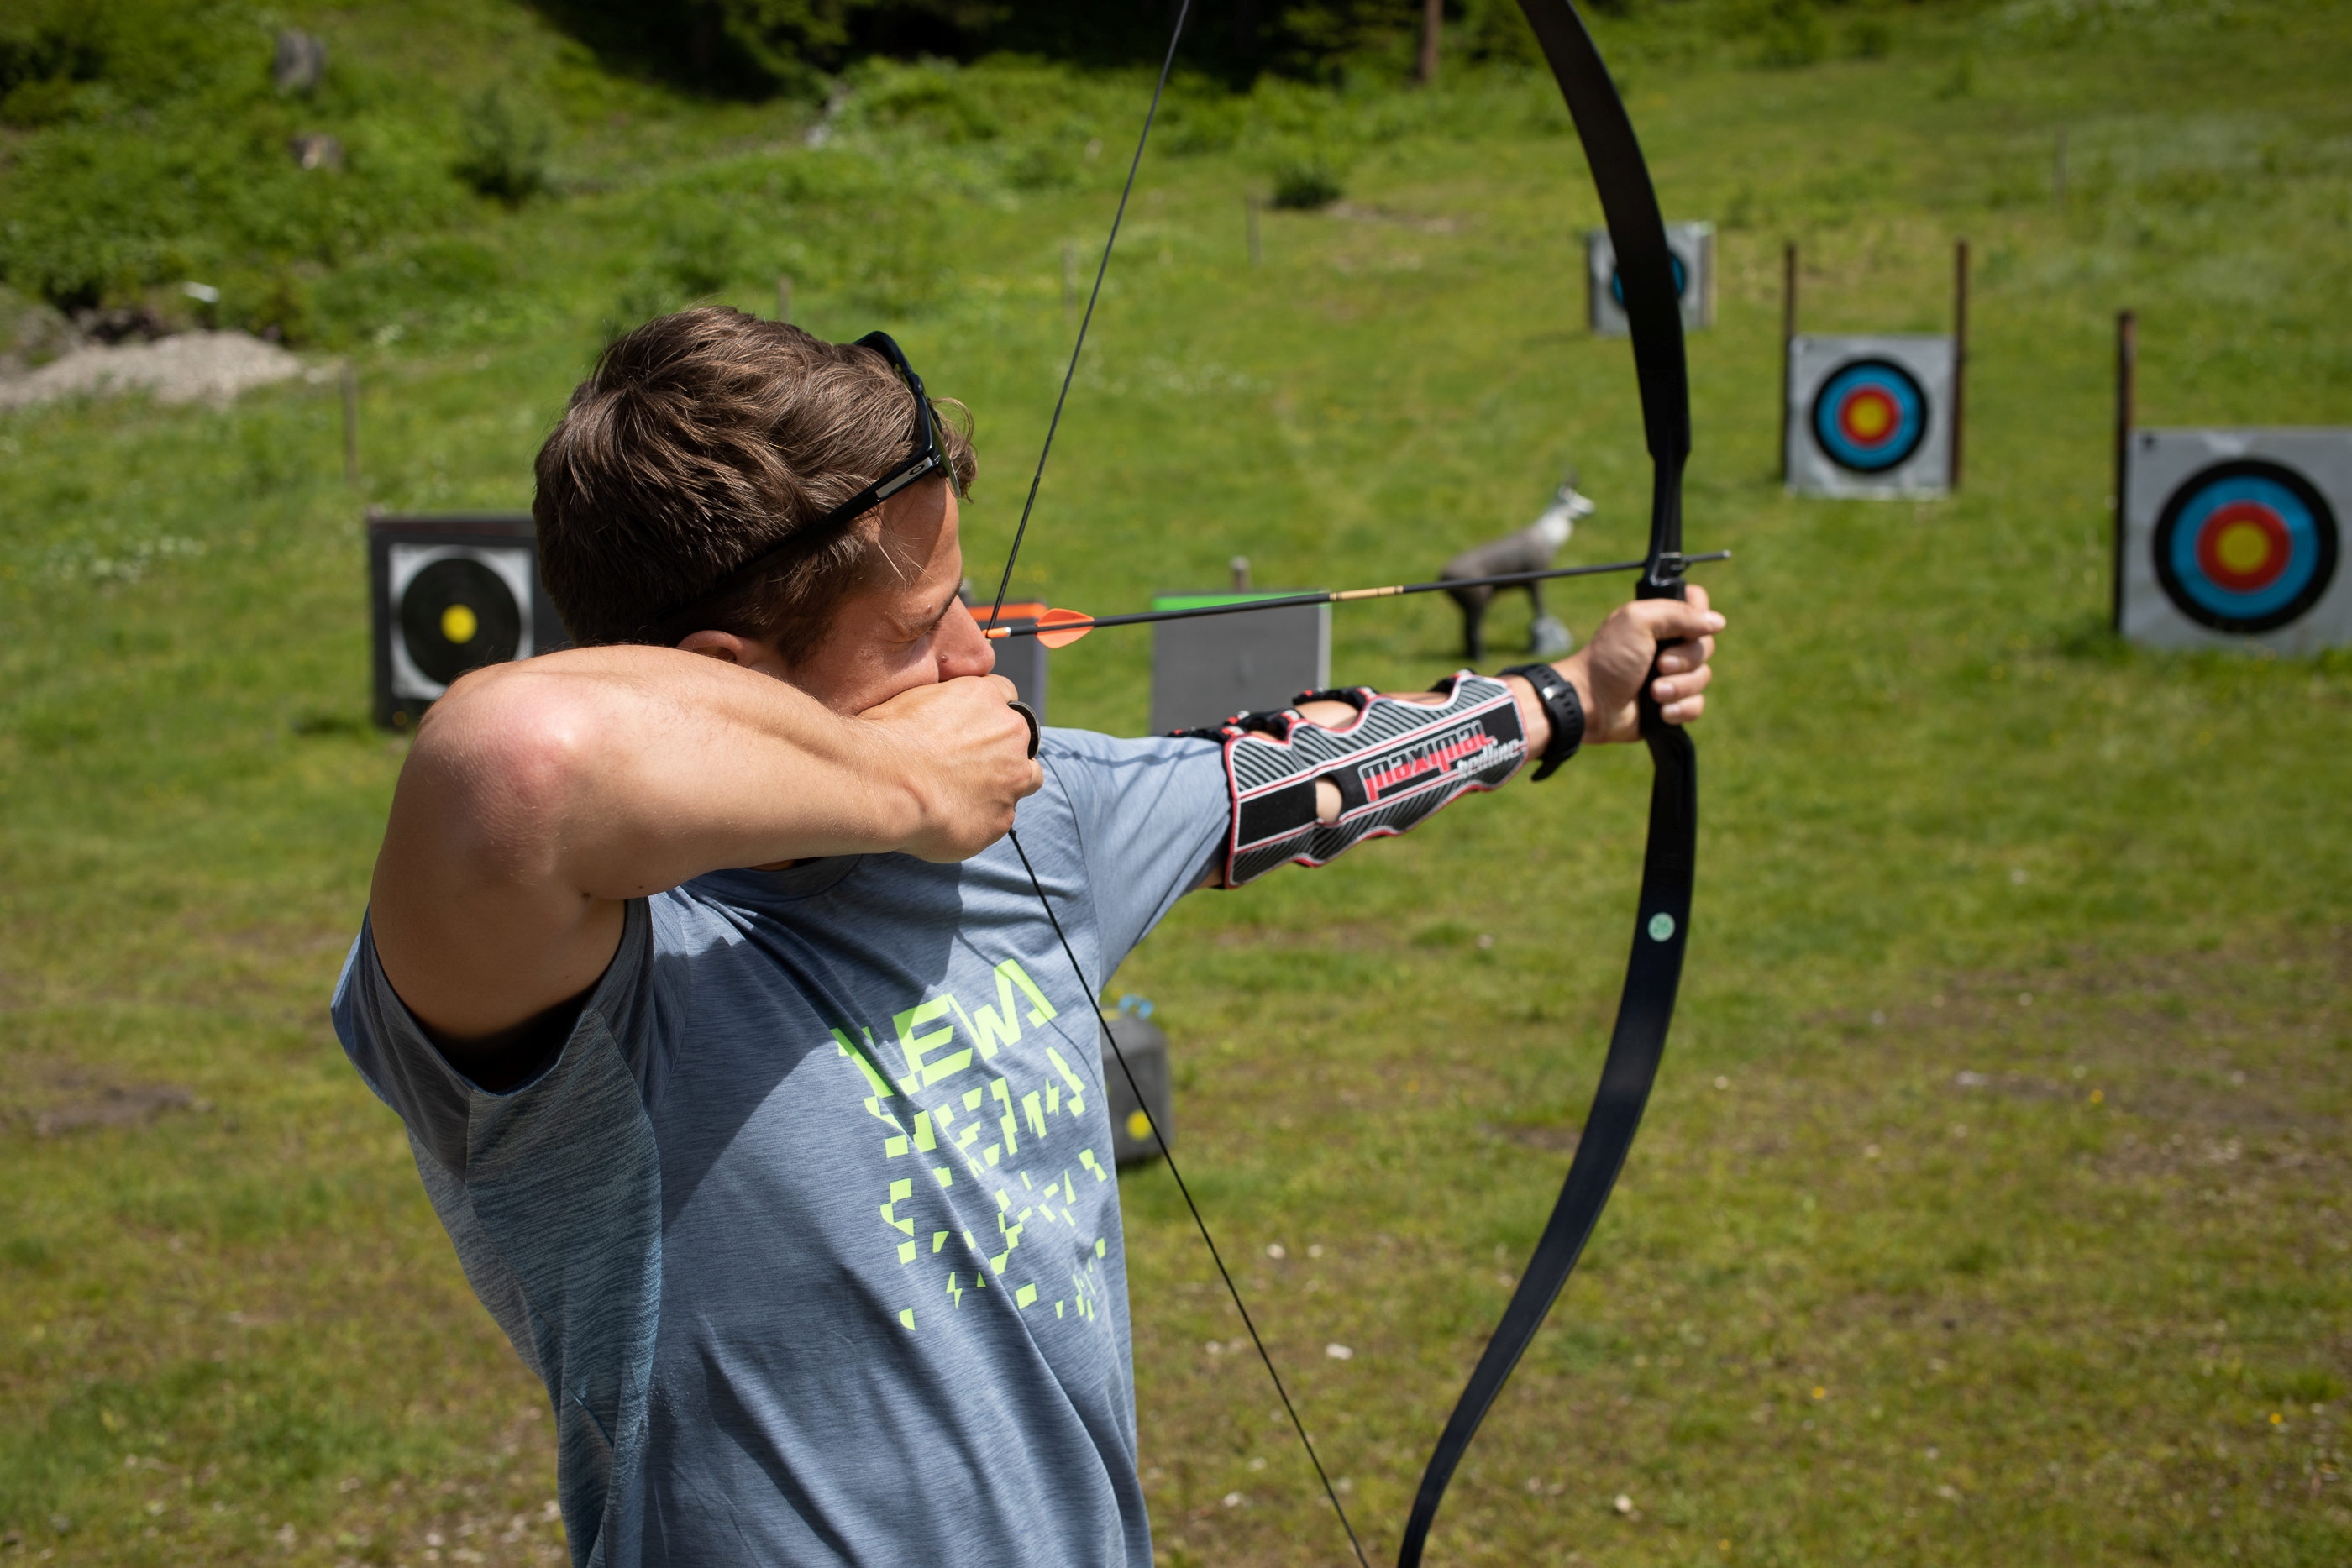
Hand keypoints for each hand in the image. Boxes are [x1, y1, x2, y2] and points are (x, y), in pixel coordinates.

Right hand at [859, 674, 1045, 860]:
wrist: (884, 784)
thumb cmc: (884, 740)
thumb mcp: (909, 700)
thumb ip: (938, 705)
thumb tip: (933, 714)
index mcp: (985, 696)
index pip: (1005, 694)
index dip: (988, 712)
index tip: (971, 726)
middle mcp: (1010, 734)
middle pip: (1023, 738)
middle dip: (1002, 750)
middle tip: (967, 765)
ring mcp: (1012, 778)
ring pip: (1026, 779)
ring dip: (1005, 784)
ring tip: (967, 795)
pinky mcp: (1002, 819)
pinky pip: (1000, 818)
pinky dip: (982, 819)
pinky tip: (952, 820)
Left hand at [1560, 583, 1722, 743]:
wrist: (1590, 703)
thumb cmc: (1608, 659)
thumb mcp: (1638, 621)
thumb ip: (1678, 613)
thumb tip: (1717, 621)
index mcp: (1660, 621)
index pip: (1698, 606)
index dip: (1700, 616)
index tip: (1688, 627)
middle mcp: (1668, 646)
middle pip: (1705, 646)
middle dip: (1684, 660)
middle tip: (1658, 665)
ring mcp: (1671, 676)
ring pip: (1703, 677)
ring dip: (1679, 687)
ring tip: (1653, 693)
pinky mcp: (1670, 704)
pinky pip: (1696, 705)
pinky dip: (1680, 708)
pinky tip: (1660, 711)